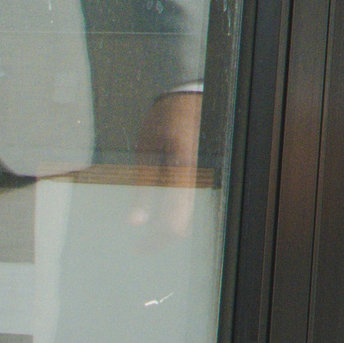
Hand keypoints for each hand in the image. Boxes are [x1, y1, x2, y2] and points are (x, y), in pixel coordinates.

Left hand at [132, 89, 203, 235]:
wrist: (190, 94)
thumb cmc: (165, 117)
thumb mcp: (147, 148)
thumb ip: (143, 186)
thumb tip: (136, 222)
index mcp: (184, 169)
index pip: (176, 219)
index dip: (157, 239)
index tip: (140, 248)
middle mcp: (201, 176)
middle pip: (186, 222)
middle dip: (163, 238)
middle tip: (142, 247)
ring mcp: (207, 175)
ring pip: (191, 215)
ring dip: (170, 226)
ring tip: (150, 232)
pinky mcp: (206, 172)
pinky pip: (193, 201)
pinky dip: (178, 213)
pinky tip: (164, 215)